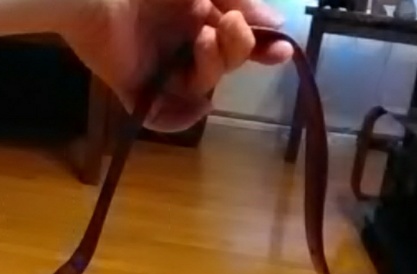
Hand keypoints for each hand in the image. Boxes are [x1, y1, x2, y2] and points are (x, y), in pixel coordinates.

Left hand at [59, 0, 291, 131]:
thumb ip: (240, 0)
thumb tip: (277, 24)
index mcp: (195, 15)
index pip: (233, 41)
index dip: (260, 49)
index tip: (281, 51)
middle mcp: (179, 45)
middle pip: (221, 68)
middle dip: (235, 49)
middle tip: (225, 24)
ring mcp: (157, 70)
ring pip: (199, 91)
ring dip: (211, 68)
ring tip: (201, 40)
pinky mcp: (135, 91)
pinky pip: (162, 119)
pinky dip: (180, 119)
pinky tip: (194, 103)